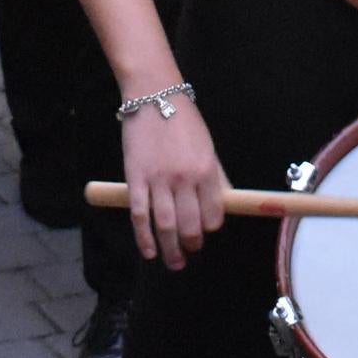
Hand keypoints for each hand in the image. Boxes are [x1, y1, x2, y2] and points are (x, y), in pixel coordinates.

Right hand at [120, 95, 228, 268]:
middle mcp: (185, 179)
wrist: (153, 96)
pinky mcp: (136, 179)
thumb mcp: (208, 147)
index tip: (204, 232)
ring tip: (174, 262)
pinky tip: (149, 251)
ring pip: (166, 226)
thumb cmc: (184, 121)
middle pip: (190, 226)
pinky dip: (144, 239)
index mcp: (207, 170)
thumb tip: (221, 206)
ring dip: (171, 251)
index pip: (213, 214)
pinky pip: (140, 216)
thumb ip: (214, 177)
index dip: (209, 228)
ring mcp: (159, 180)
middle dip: (191, 245)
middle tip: (189, 253)